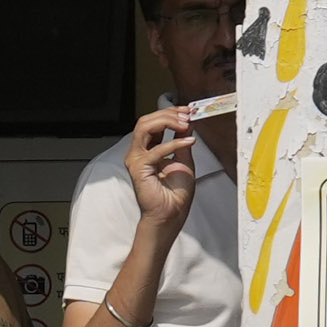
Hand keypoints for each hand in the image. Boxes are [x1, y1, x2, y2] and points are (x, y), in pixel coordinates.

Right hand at [129, 107, 200, 237]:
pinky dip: (174, 143)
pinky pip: (156, 150)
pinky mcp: (139, 168)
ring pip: (145, 128)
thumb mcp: (184, 161)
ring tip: (185, 124)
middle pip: (147, 121)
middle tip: (187, 115)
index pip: (154, 123)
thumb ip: (182, 142)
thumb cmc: (175, 194)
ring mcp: (136, 159)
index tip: (188, 111)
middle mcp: (139, 152)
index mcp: (148, 150)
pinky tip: (189, 142)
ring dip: (167, 122)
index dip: (170, 114)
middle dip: (168, 114)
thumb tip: (187, 124)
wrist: (171, 214)